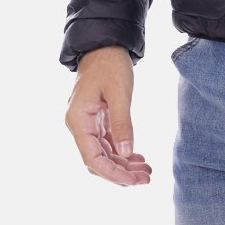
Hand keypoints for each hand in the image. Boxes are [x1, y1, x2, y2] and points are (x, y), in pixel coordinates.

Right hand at [65, 45, 151, 185]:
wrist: (106, 43)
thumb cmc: (110, 63)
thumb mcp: (119, 91)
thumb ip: (122, 122)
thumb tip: (126, 152)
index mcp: (78, 120)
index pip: (92, 158)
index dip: (112, 173)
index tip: (132, 181)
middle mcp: (79, 125)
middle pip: (98, 160)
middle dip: (121, 172)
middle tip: (145, 178)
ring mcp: (88, 123)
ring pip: (104, 153)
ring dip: (124, 164)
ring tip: (146, 171)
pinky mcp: (97, 118)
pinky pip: (108, 142)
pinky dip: (122, 151)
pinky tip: (138, 157)